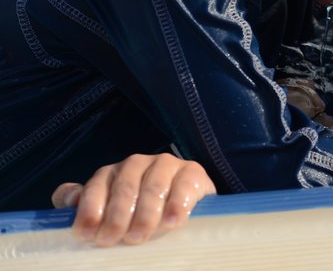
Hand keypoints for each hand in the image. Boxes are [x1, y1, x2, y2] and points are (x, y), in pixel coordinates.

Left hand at [50, 153, 214, 246]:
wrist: (183, 203)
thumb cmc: (137, 213)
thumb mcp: (108, 211)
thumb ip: (85, 204)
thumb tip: (68, 201)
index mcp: (111, 173)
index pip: (96, 187)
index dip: (89, 211)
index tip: (86, 235)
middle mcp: (137, 163)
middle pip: (124, 189)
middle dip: (116, 217)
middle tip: (112, 240)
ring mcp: (166, 164)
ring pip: (153, 187)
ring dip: (144, 214)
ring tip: (139, 236)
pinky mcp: (192, 172)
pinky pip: (183, 186)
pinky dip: (176, 205)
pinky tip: (172, 222)